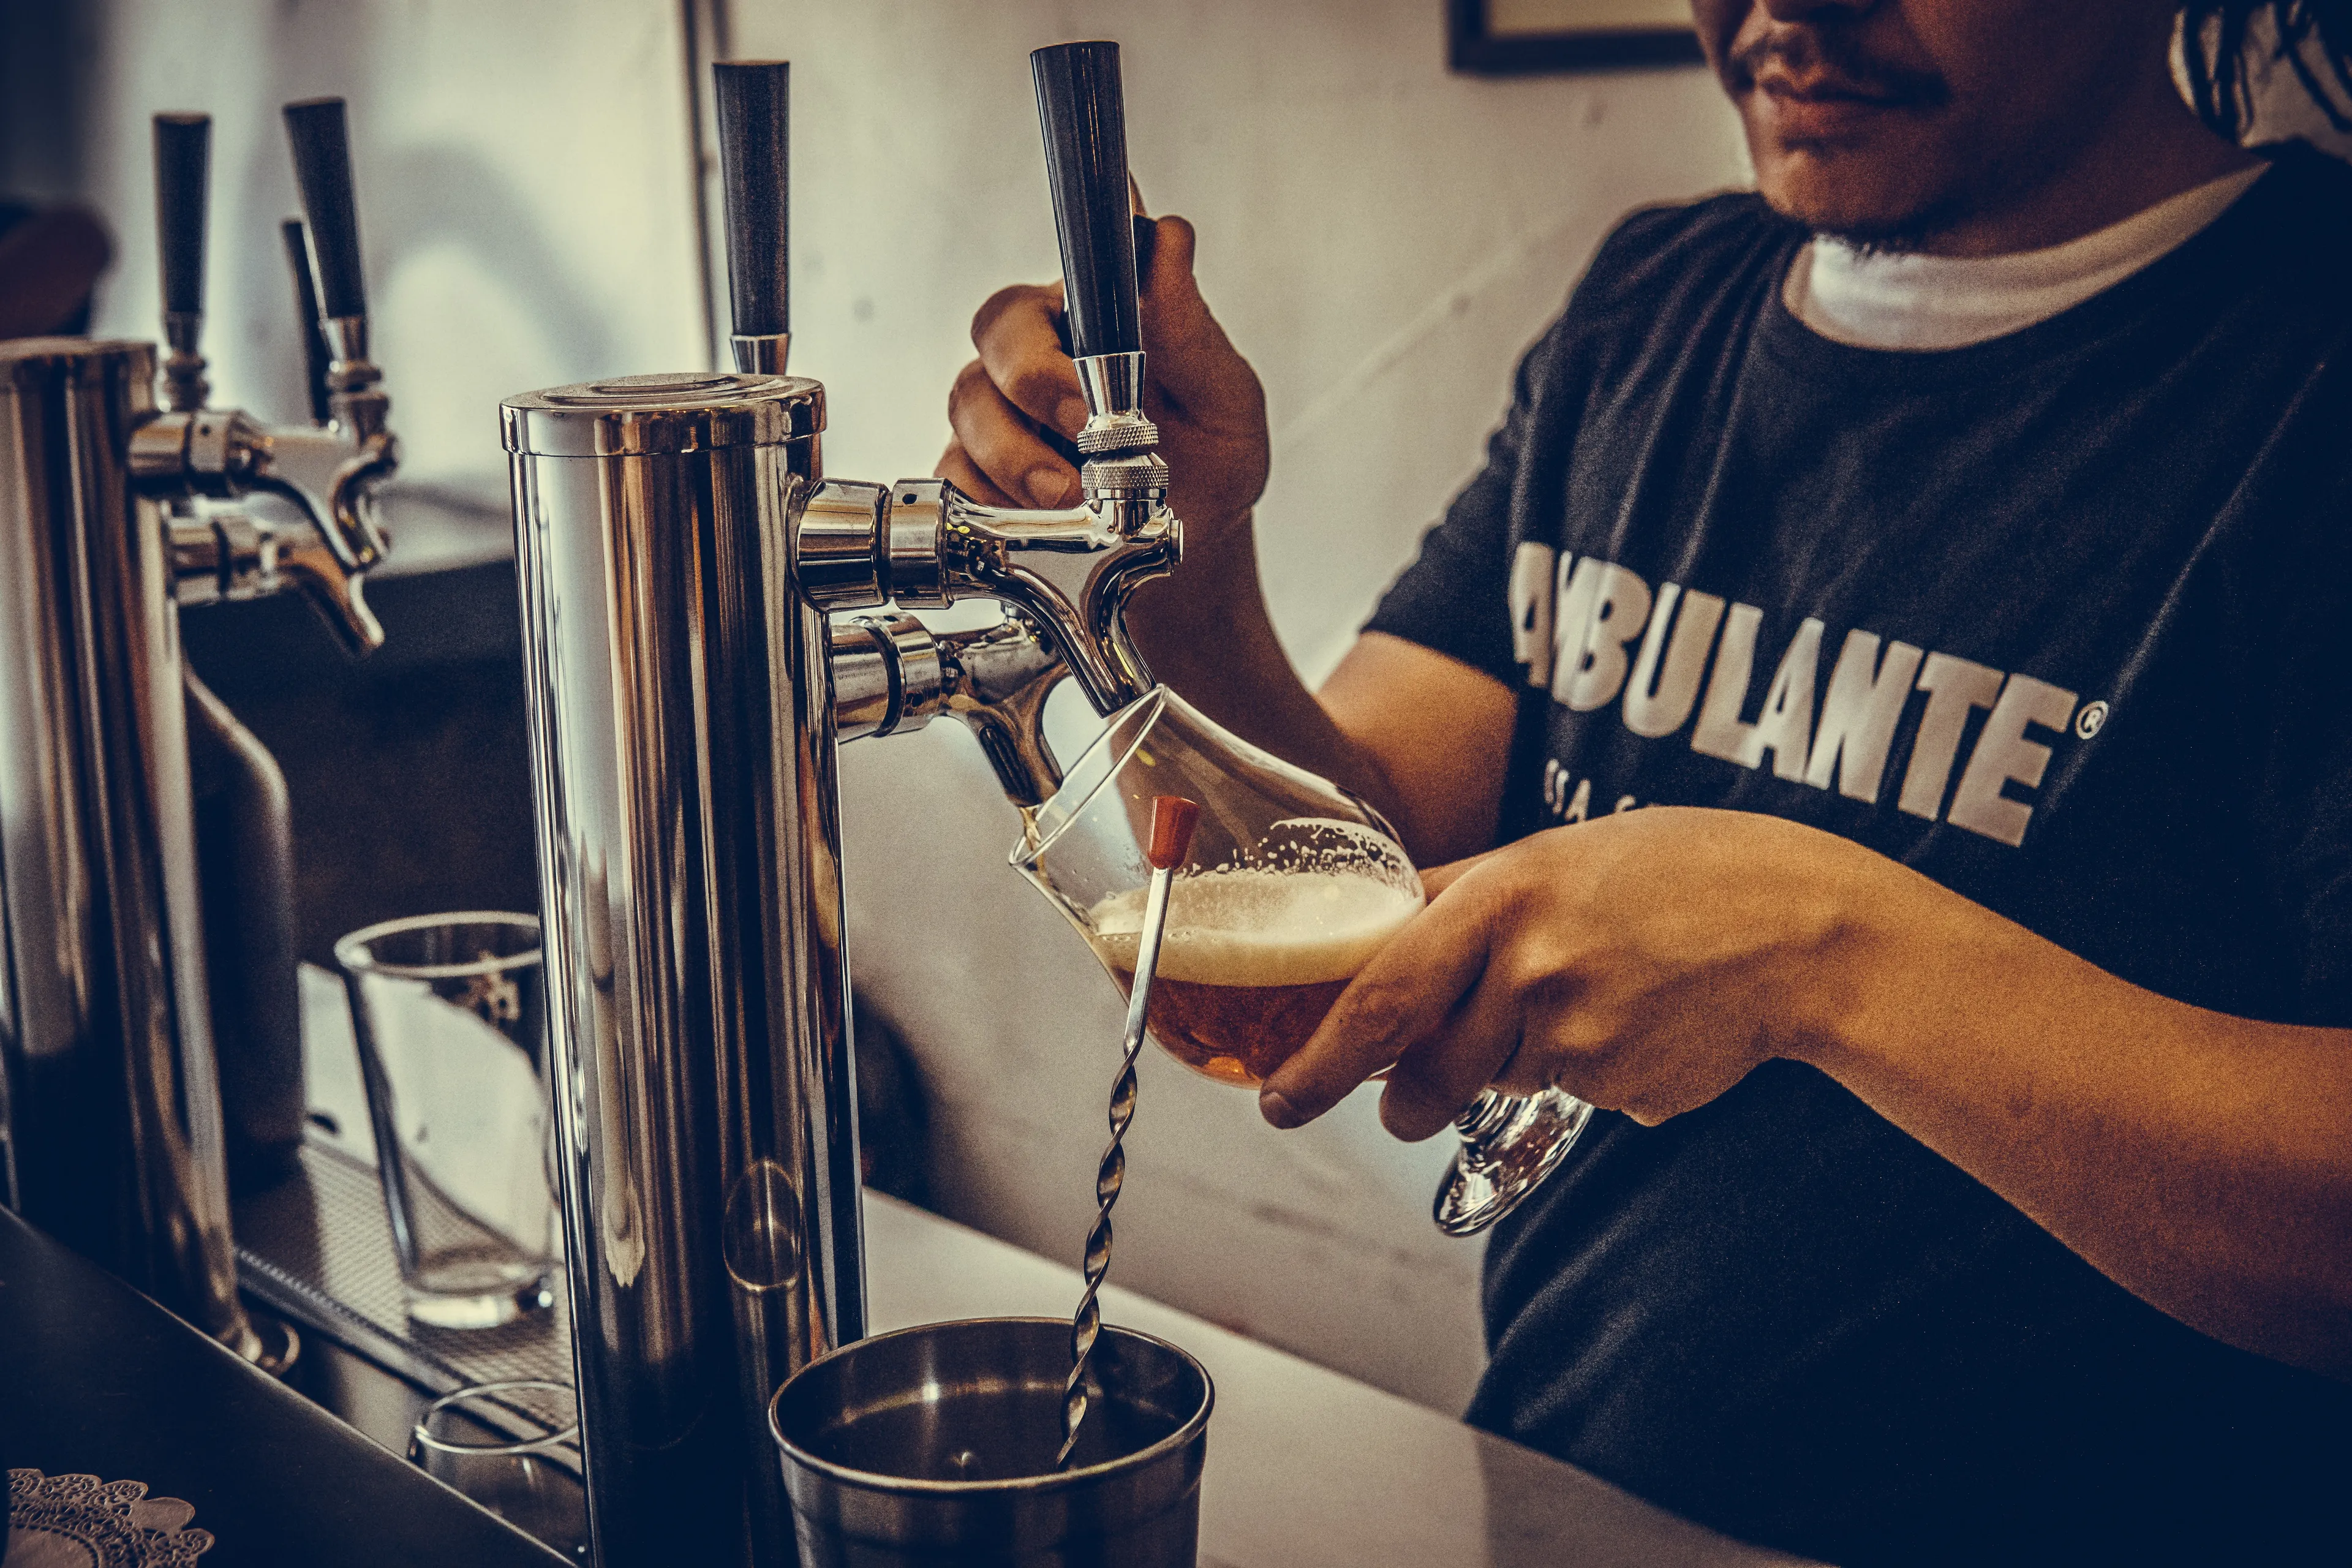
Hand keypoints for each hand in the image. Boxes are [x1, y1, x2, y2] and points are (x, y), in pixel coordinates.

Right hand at [938, 207, 1269, 552]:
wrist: (1196, 538)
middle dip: (1035, 384)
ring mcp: (1001, 415)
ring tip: (1073, 496)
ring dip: (1016, 455)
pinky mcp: (981, 474)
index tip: (1092, 363)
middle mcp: (1036, 355)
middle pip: (996, 335)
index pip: (1050, 281)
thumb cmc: (1209, 455)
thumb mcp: (1222, 394)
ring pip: (969, 406)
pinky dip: (992, 500)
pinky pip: (957, 477)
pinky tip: (1040, 520)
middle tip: (1089, 433)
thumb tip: (1170, 237)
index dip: (1054, 309)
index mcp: (1091, 319)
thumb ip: (1189, 326)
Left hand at [1258, 808, 1880, 1136]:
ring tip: (1582, 998)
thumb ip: (1460, 895)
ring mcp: (1578, 1035)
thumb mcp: (1554, 854)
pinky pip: (1567, 1098)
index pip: (1376, 995)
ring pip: (1495, 1083)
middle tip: (1394, 1101)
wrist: (1801, 926)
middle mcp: (1528, 969)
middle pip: (1423, 1070)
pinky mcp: (1619, 1088)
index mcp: (1497, 899)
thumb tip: (1376, 928)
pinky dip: (1585, 1072)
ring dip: (1511, 1064)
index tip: (1281, 1096)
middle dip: (1396, 1097)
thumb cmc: (1675, 874)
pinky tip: (1637, 1019)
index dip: (1318, 1058)